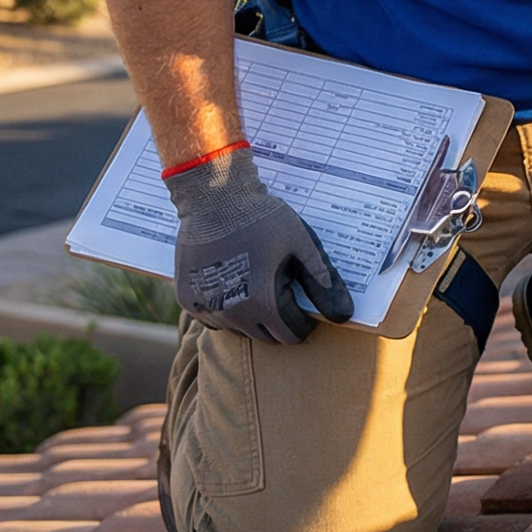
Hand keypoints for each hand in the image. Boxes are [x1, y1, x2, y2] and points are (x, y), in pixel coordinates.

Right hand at [164, 146, 354, 342]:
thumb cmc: (261, 217)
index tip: (301, 299)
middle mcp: (232, 314)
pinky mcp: (187, 300)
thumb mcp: (301, 244)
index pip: (291, 335)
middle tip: (279, 286)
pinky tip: (231, 281)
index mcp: (263, 304)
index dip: (303, 320)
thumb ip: (322, 282)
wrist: (213, 196)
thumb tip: (344, 315)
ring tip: (255, 279)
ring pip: (238, 330)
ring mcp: (205, 308)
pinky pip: (213, 319)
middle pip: (266, 336)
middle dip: (279, 320)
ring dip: (251, 316)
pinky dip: (225, 309)